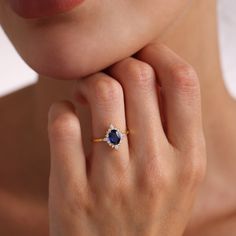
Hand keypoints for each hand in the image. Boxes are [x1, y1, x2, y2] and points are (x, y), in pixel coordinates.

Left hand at [47, 44, 205, 235]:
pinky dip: (60, 109)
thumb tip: (149, 77)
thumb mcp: (178, 174)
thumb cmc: (150, 214)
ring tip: (84, 92)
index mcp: (188, 159)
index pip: (183, 81)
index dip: (160, 53)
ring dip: (88, 81)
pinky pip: (63, 123)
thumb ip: (172, 126)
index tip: (142, 53)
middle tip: (107, 73)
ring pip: (100, 92)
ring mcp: (114, 182)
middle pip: (137, 77)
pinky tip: (67, 117)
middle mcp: (156, 167)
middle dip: (117, 63)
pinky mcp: (74, 193)